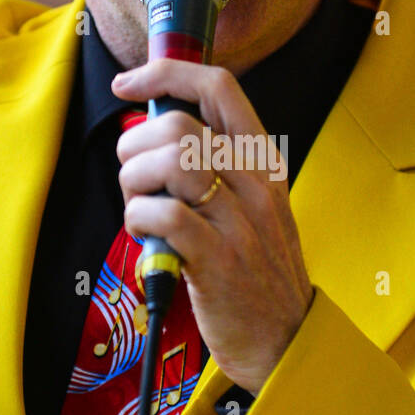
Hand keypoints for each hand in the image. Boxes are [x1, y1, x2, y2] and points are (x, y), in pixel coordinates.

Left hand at [112, 58, 314, 396]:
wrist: (285, 342)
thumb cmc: (256, 274)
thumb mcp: (254, 208)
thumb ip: (216, 169)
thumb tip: (153, 135)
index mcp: (263, 163)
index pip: (218, 87)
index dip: (164, 73)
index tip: (129, 83)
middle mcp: (255, 184)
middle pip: (178, 123)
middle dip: (134, 146)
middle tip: (134, 179)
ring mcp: (239, 222)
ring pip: (168, 162)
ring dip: (133, 182)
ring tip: (140, 209)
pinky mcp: (217, 260)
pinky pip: (162, 214)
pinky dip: (137, 220)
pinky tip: (146, 237)